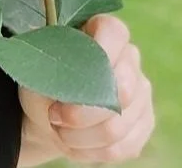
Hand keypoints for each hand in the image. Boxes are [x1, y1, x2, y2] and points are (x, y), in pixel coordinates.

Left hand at [19, 14, 154, 163]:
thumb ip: (55, 66)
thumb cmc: (41, 82)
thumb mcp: (38, 67)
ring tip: (59, 130)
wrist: (46, 113)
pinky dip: (92, 151)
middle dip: (82, 112)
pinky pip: (123, 146)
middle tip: (54, 116)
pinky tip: (73, 143)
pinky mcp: (143, 124)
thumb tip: (69, 81)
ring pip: (120, 124)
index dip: (99, 52)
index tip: (68, 77)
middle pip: (122, 89)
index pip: (114, 32)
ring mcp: (140, 92)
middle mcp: (130, 59)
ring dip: (82, 136)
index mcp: (103, 31)